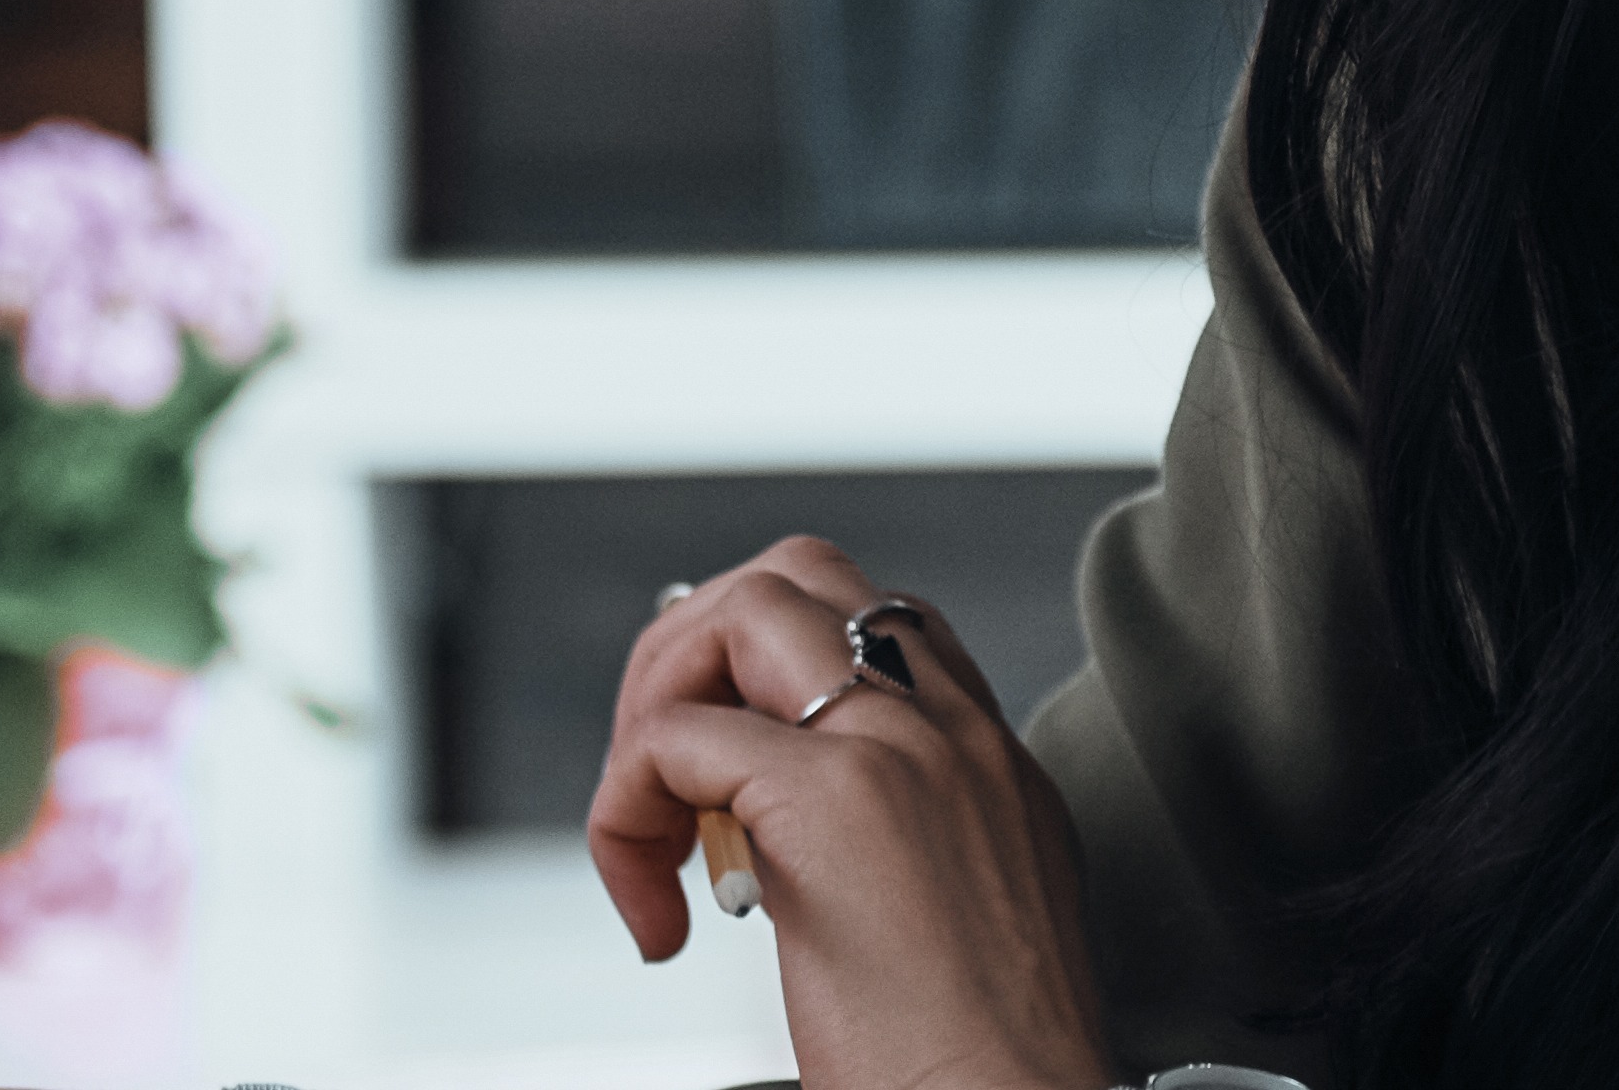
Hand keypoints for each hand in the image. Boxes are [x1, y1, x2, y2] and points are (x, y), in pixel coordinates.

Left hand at [588, 535, 1107, 1089]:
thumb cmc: (979, 1069)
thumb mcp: (958, 930)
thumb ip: (889, 856)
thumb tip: (780, 855)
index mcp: (992, 765)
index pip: (873, 627)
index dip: (763, 675)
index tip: (722, 781)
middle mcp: (957, 736)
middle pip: (799, 579)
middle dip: (694, 651)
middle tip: (661, 775)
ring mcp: (903, 751)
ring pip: (744, 610)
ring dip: (659, 700)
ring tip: (652, 823)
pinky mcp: (833, 800)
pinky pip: (676, 738)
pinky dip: (626, 807)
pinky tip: (652, 904)